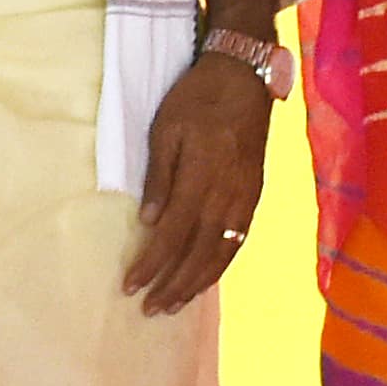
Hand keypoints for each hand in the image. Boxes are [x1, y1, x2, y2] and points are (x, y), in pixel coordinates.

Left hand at [121, 47, 275, 310]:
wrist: (245, 76)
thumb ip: (160, 177)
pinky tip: (207, 275)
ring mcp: (246, 195)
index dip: (152, 263)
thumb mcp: (166, 129)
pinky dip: (222, 263)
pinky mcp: (256, 192)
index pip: (173, 232)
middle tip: (150, 309)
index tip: (130, 286)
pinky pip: (240, 237)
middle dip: (173, 284)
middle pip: (200, 251)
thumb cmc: (196, 98)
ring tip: (175, 303)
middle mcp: (228, 192)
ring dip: (197, 281)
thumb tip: (149, 222)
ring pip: (223, 250)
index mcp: (202, 175)